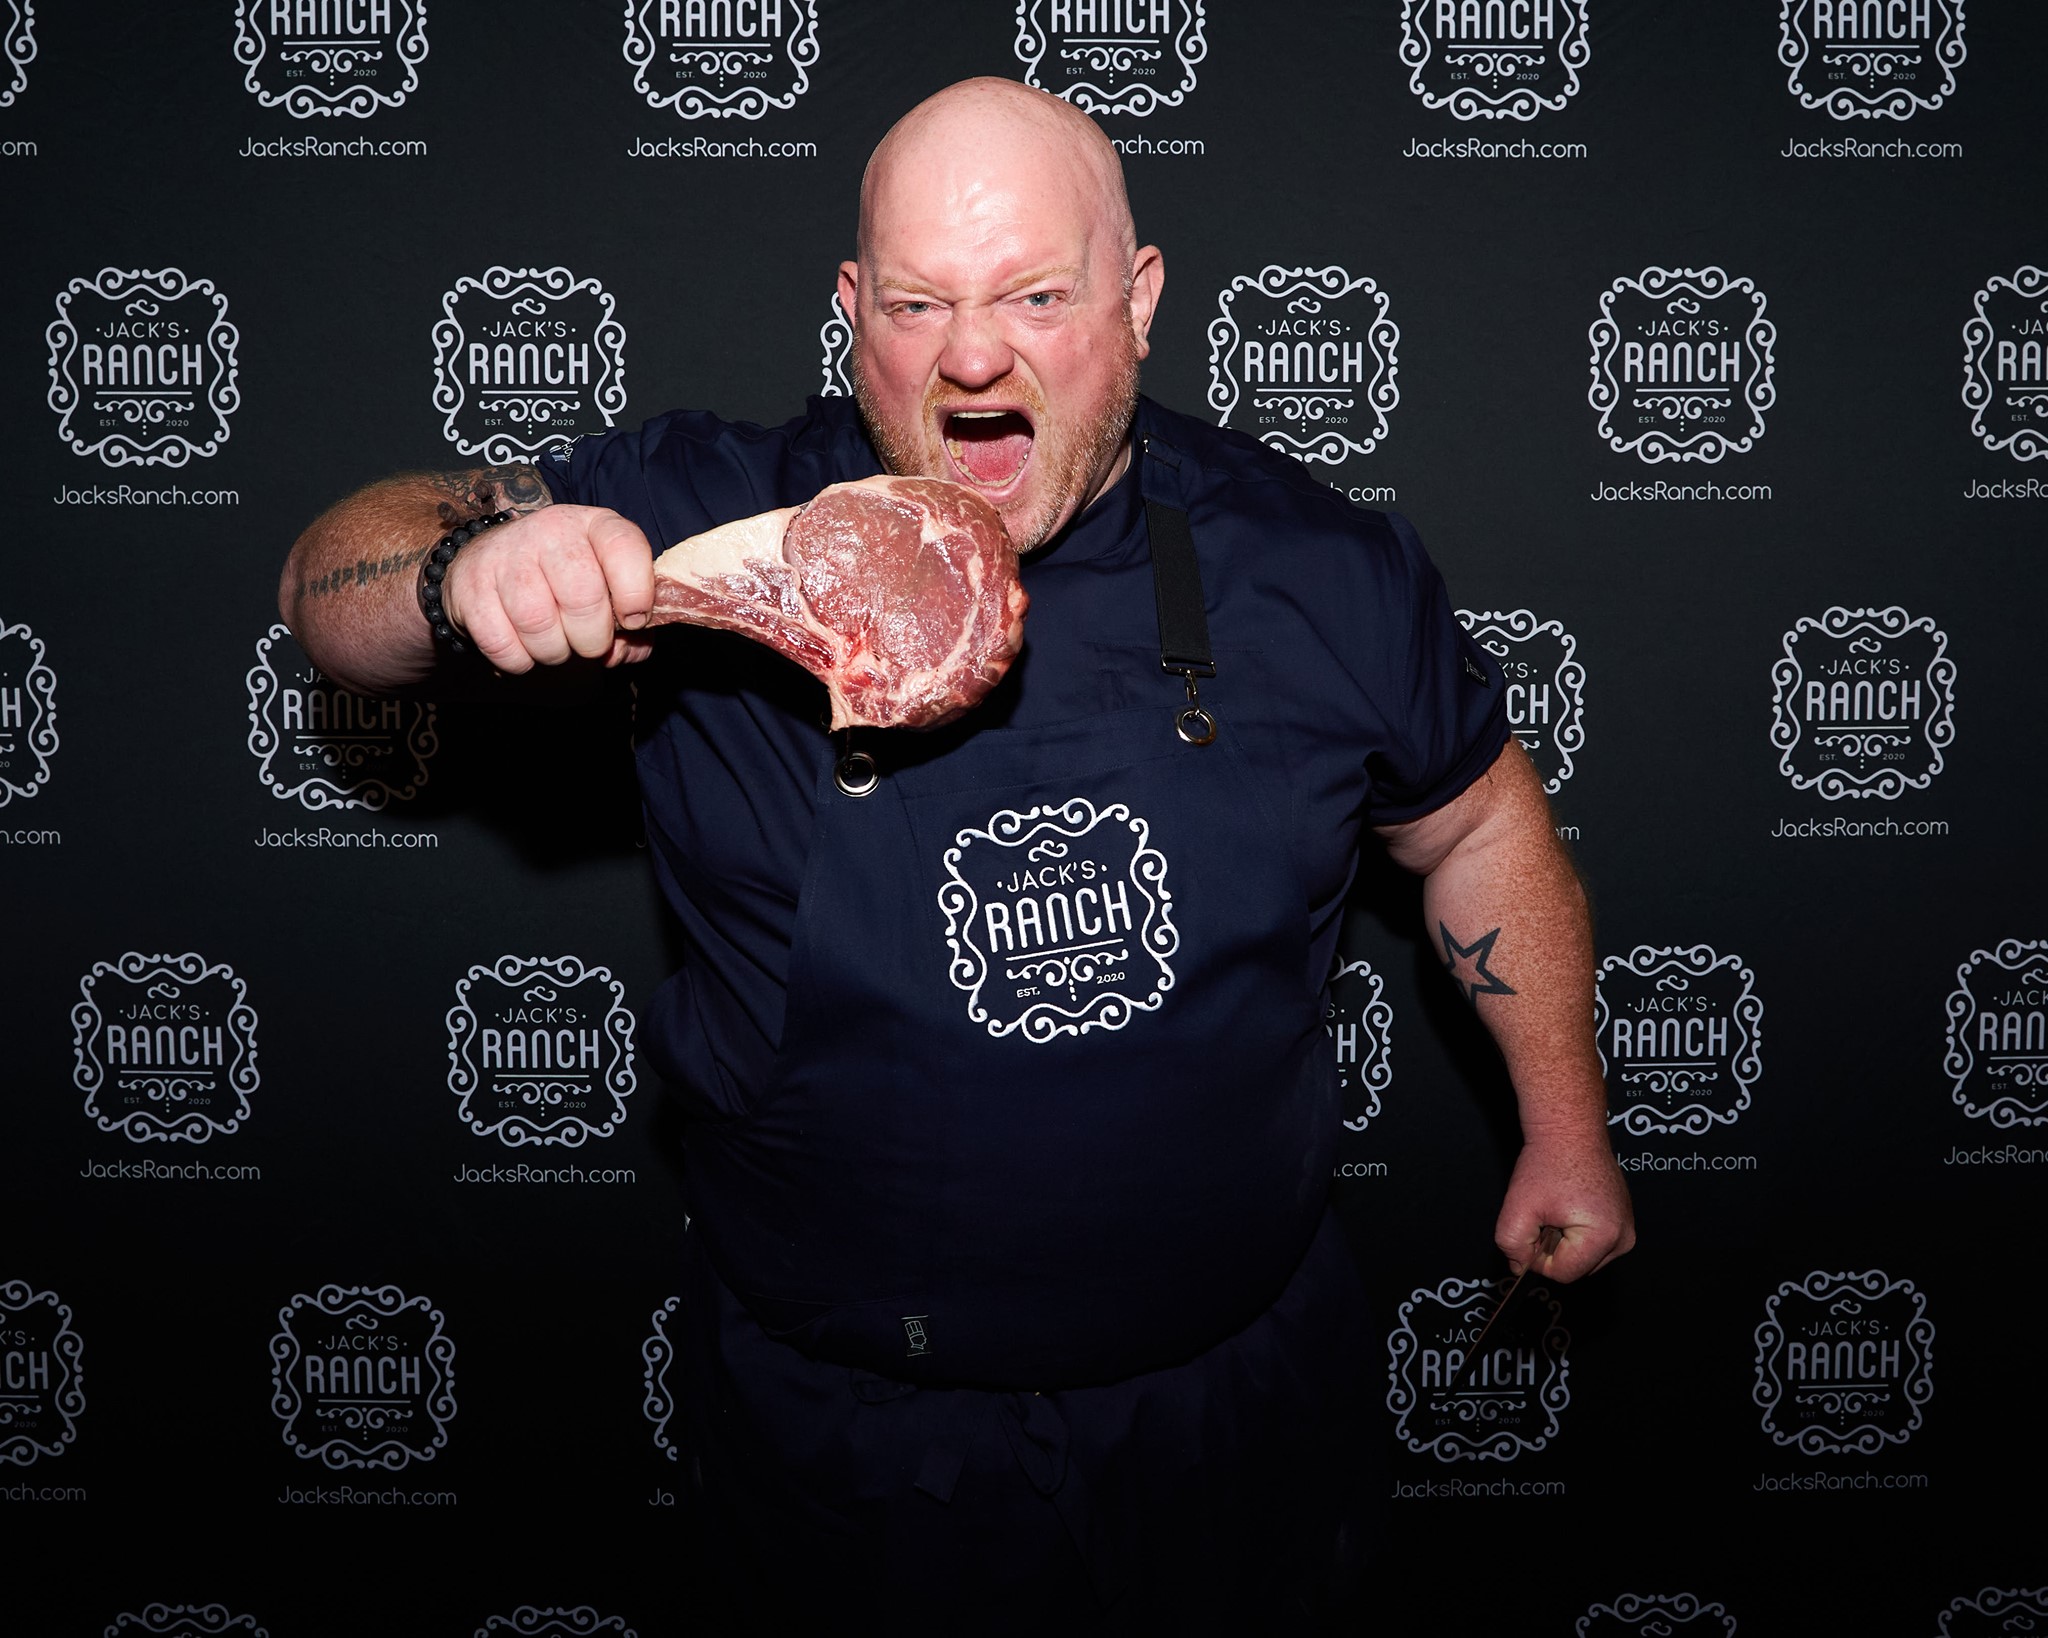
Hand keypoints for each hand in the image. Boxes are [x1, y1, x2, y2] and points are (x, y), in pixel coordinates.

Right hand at [440, 505, 655, 671]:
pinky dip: (518, 660)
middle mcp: (549, 530)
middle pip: (582, 596)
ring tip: (554, 644)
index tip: (634, 620)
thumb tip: (624, 652)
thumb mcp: (607, 587)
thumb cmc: (565, 581)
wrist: (492, 561)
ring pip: (538, 623)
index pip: (624, 546)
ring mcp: (506, 554)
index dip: (637, 592)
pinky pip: (501, 642)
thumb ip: (631, 623)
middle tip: (588, 643)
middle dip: (593, 639)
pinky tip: (524, 647)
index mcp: (593, 525)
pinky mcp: (470, 584)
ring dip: (553, 652)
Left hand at [1494, 1122, 1635, 1282]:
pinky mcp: (1622, 1220)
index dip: (1537, 1256)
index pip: (1562, 1273)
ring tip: (1558, 1206)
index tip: (1533, 1227)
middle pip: (1576, 1268)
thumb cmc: (1548, 1162)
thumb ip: (1512, 1246)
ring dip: (1563, 1239)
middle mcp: (1624, 1238)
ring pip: (1583, 1257)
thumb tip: (1520, 1267)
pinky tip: (1568, 1204)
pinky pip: (1592, 1241)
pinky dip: (1574, 1229)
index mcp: (1605, 1238)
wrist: (1568, 1129)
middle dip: (1553, 1246)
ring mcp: (1627, 1228)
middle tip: (1546, 1212)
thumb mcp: (1517, 1209)